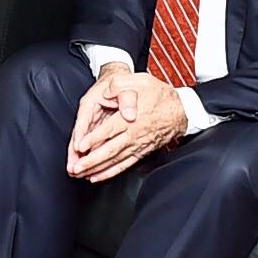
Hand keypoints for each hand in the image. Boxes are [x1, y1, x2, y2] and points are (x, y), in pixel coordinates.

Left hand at [66, 69, 184, 181]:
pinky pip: (124, 165)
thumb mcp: (141, 81)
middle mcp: (133, 135)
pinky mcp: (141, 152)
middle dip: (91, 161)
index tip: (80, 146)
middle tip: (76, 168)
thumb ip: (121, 85)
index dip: (94, 139)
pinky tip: (98, 176)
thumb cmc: (160, 95)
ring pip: (115, 160)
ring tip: (82, 175)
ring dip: (97, 169)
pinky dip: (110, 172)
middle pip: (109, 150)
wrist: (181, 110)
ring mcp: (137, 146)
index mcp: (130, 118)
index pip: (109, 130)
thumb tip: (108, 91)